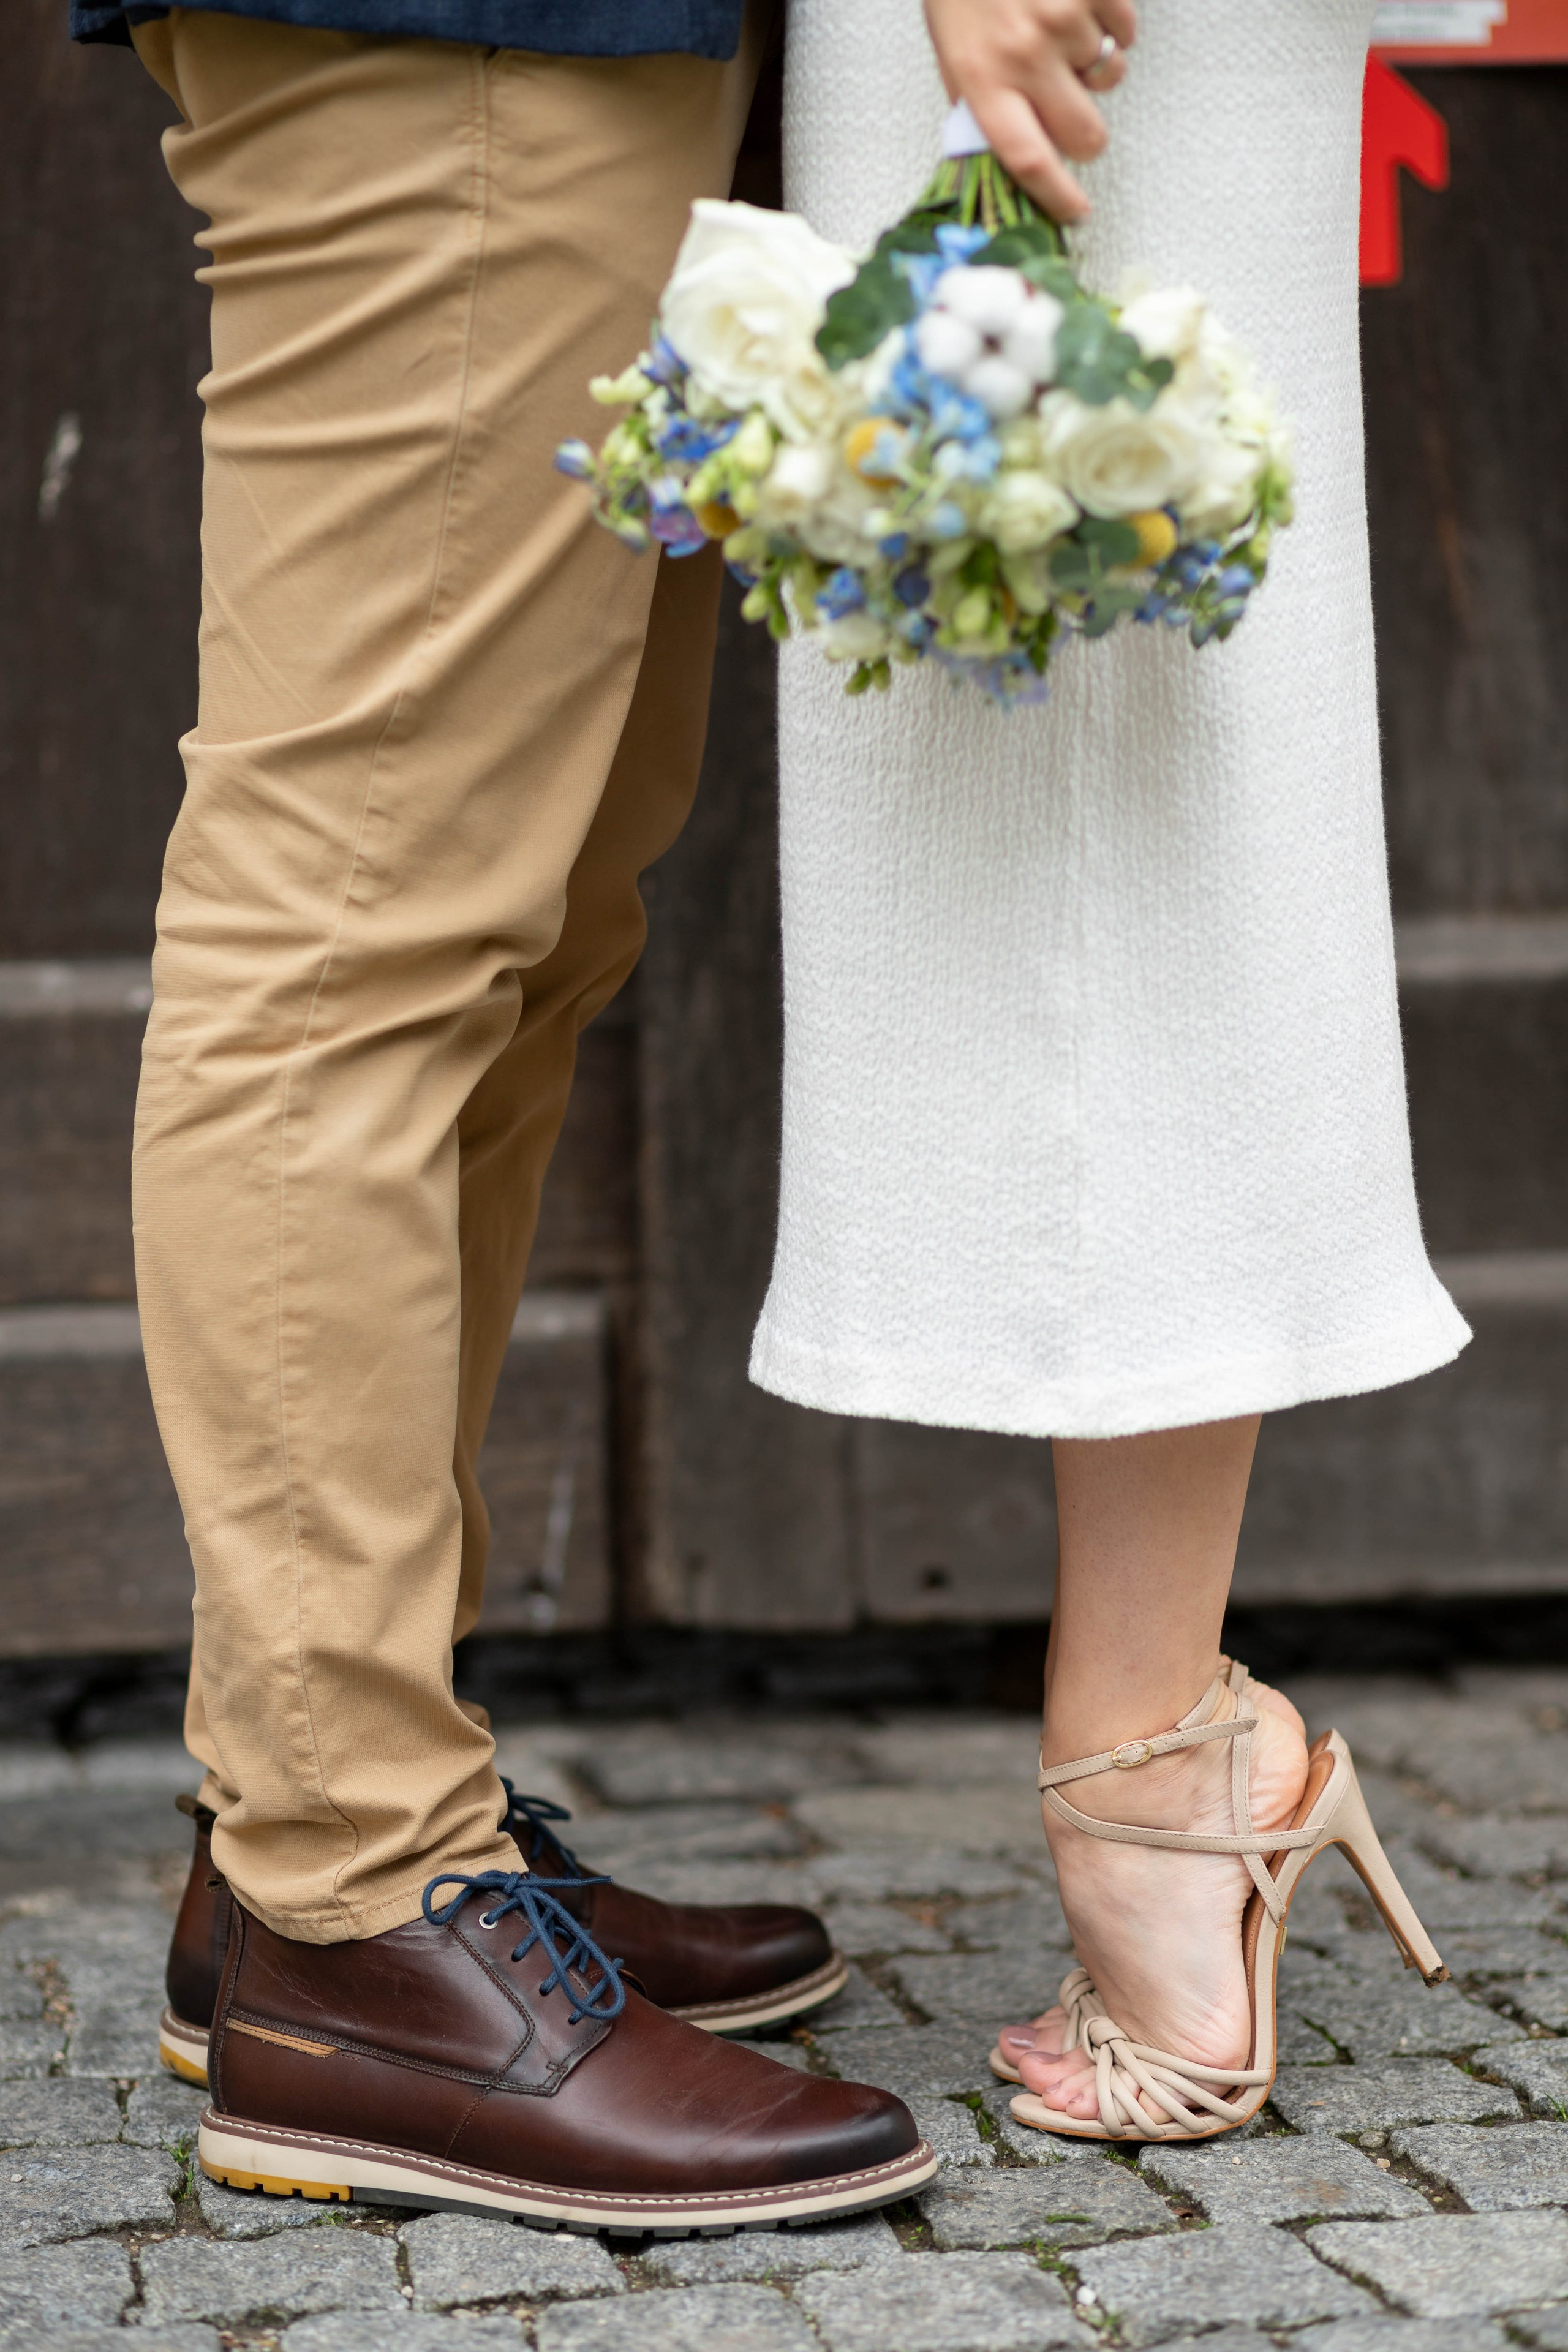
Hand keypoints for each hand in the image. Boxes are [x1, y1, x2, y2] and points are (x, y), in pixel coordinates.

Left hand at [923, 0, 1137, 222]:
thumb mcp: (954, 49)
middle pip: (1085, 134)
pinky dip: (1111, 20)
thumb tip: (1011, 158)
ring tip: (1061, 27)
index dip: (1057, 197)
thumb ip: (983, 104)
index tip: (1075, 212)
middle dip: (1087, 133)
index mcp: (981, 79)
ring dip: (1093, 60)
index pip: (1026, 161)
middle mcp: (1024, 54)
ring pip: (1108, 74)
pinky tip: (1081, 1)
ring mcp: (1064, 18)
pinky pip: (1126, 27)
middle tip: (1072, 110)